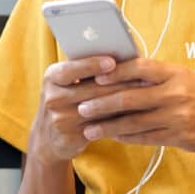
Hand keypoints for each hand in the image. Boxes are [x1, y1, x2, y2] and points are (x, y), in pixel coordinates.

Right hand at [29, 56, 145, 162]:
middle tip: (145, 79)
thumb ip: (88, 70)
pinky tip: (136, 115)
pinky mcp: (69, 138)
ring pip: (100, 109)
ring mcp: (59, 120)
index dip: (92, 65)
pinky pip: (101, 127)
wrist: (49, 138)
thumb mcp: (69, 83)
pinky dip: (120, 120)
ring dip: (125, 102)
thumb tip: (122, 55)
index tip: (112, 62)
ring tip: (145, 95)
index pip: (71, 69)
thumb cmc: (68, 101)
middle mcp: (52, 98)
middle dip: (121, 84)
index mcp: (52, 77)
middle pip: (92, 89)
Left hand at [76, 58, 194, 158]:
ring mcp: (177, 116)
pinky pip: (146, 137)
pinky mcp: (179, 136)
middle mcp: (176, 93)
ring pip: (133, 121)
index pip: (139, 67)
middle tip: (81, 106)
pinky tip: (113, 137)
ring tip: (88, 127)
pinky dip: (127, 137)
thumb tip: (128, 75)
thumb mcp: (191, 80)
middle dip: (101, 102)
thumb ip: (162, 79)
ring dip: (108, 125)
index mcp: (177, 74)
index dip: (115, 71)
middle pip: (130, 96)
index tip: (94, 75)